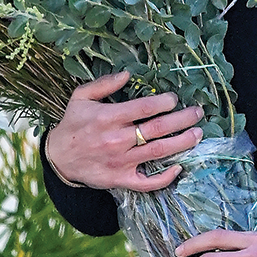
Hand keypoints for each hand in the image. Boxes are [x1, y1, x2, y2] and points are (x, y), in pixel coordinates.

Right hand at [45, 71, 203, 190]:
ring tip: (198, 134)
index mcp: (108, 117)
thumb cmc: (73, 124)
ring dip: (182, 142)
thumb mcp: (80, 97)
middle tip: (198, 113)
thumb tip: (128, 74)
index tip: (175, 99)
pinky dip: (165, 177)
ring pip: (159, 152)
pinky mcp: (121, 179)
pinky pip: (147, 182)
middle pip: (158, 128)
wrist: (58, 158)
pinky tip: (179, 168)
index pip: (145, 108)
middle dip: (183, 119)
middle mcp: (117, 139)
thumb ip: (104, 84)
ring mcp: (121, 161)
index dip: (165, 102)